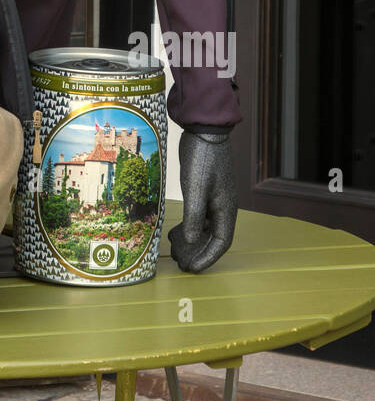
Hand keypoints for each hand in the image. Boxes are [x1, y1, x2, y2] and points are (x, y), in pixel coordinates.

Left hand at [169, 130, 236, 272]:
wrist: (204, 131)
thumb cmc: (203, 159)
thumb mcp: (196, 189)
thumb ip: (194, 217)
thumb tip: (192, 242)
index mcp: (226, 209)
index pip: (221, 242)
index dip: (207, 258)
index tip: (192, 269)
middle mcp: (223, 207)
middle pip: (213, 238)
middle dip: (198, 253)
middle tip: (180, 263)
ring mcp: (214, 199)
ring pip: (205, 228)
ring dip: (192, 241)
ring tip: (175, 249)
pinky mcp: (204, 191)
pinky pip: (199, 216)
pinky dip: (188, 226)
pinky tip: (175, 231)